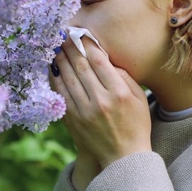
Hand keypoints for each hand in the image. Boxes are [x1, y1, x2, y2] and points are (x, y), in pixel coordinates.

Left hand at [49, 36, 152, 169]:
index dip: (87, 44)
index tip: (81, 33)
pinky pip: (60, 93)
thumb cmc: (135, 123)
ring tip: (55, 45)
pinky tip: (53, 66)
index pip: (99, 61)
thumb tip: (104, 56)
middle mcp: (100, 100)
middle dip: (70, 47)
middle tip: (63, 34)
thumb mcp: (139, 97)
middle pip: (81, 66)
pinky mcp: (73, 119)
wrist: (123, 156)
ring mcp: (84, 111)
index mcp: (119, 93)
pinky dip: (55, 77)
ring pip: (67, 77)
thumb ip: (124, 76)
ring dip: (60, 58)